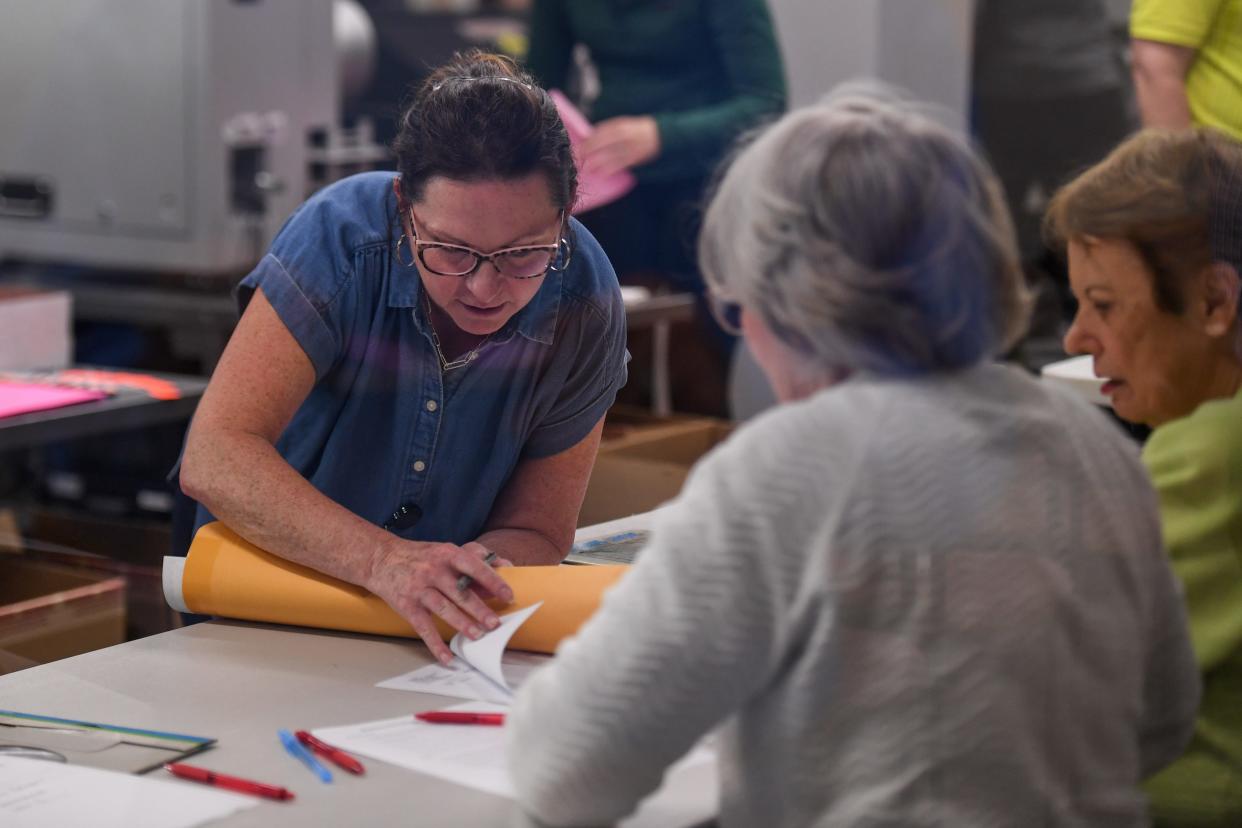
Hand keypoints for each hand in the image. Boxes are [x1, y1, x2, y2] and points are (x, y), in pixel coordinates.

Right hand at [366, 539, 513, 664]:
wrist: (382, 559)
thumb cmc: (421, 557)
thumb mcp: (447, 550)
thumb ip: (475, 558)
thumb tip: (506, 566)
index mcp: (447, 554)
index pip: (474, 567)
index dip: (492, 581)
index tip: (508, 595)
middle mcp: (433, 571)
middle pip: (459, 592)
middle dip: (479, 609)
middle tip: (494, 623)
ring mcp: (419, 589)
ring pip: (443, 609)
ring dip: (462, 624)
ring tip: (477, 636)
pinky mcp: (407, 605)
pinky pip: (424, 627)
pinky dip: (435, 644)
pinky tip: (447, 657)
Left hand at [581, 116, 660, 177]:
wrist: (659, 135)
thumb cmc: (636, 130)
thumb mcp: (622, 124)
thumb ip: (607, 130)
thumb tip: (589, 137)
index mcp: (620, 125)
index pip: (600, 132)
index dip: (588, 140)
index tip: (578, 146)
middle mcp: (624, 135)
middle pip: (602, 143)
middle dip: (589, 151)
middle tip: (578, 158)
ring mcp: (630, 147)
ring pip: (610, 155)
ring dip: (597, 162)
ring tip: (587, 167)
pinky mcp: (635, 158)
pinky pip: (620, 164)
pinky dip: (610, 169)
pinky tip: (602, 173)